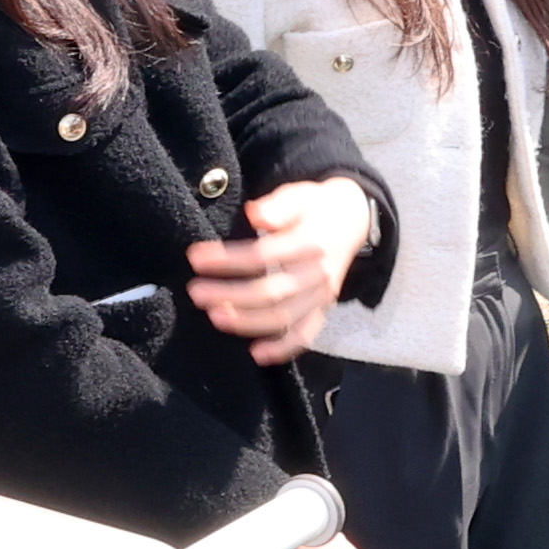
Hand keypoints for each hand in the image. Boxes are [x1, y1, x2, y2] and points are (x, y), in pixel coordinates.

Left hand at [190, 175, 379, 363]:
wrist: (353, 220)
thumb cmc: (315, 207)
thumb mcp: (299, 194)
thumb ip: (278, 205)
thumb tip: (255, 213)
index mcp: (310, 243)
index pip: (263, 255)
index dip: (227, 260)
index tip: (195, 258)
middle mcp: (317, 274)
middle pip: (271, 292)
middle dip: (229, 295)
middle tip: (195, 292)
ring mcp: (321, 296)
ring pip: (284, 318)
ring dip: (247, 322)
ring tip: (215, 317)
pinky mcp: (322, 310)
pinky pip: (305, 335)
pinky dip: (283, 349)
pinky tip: (256, 354)